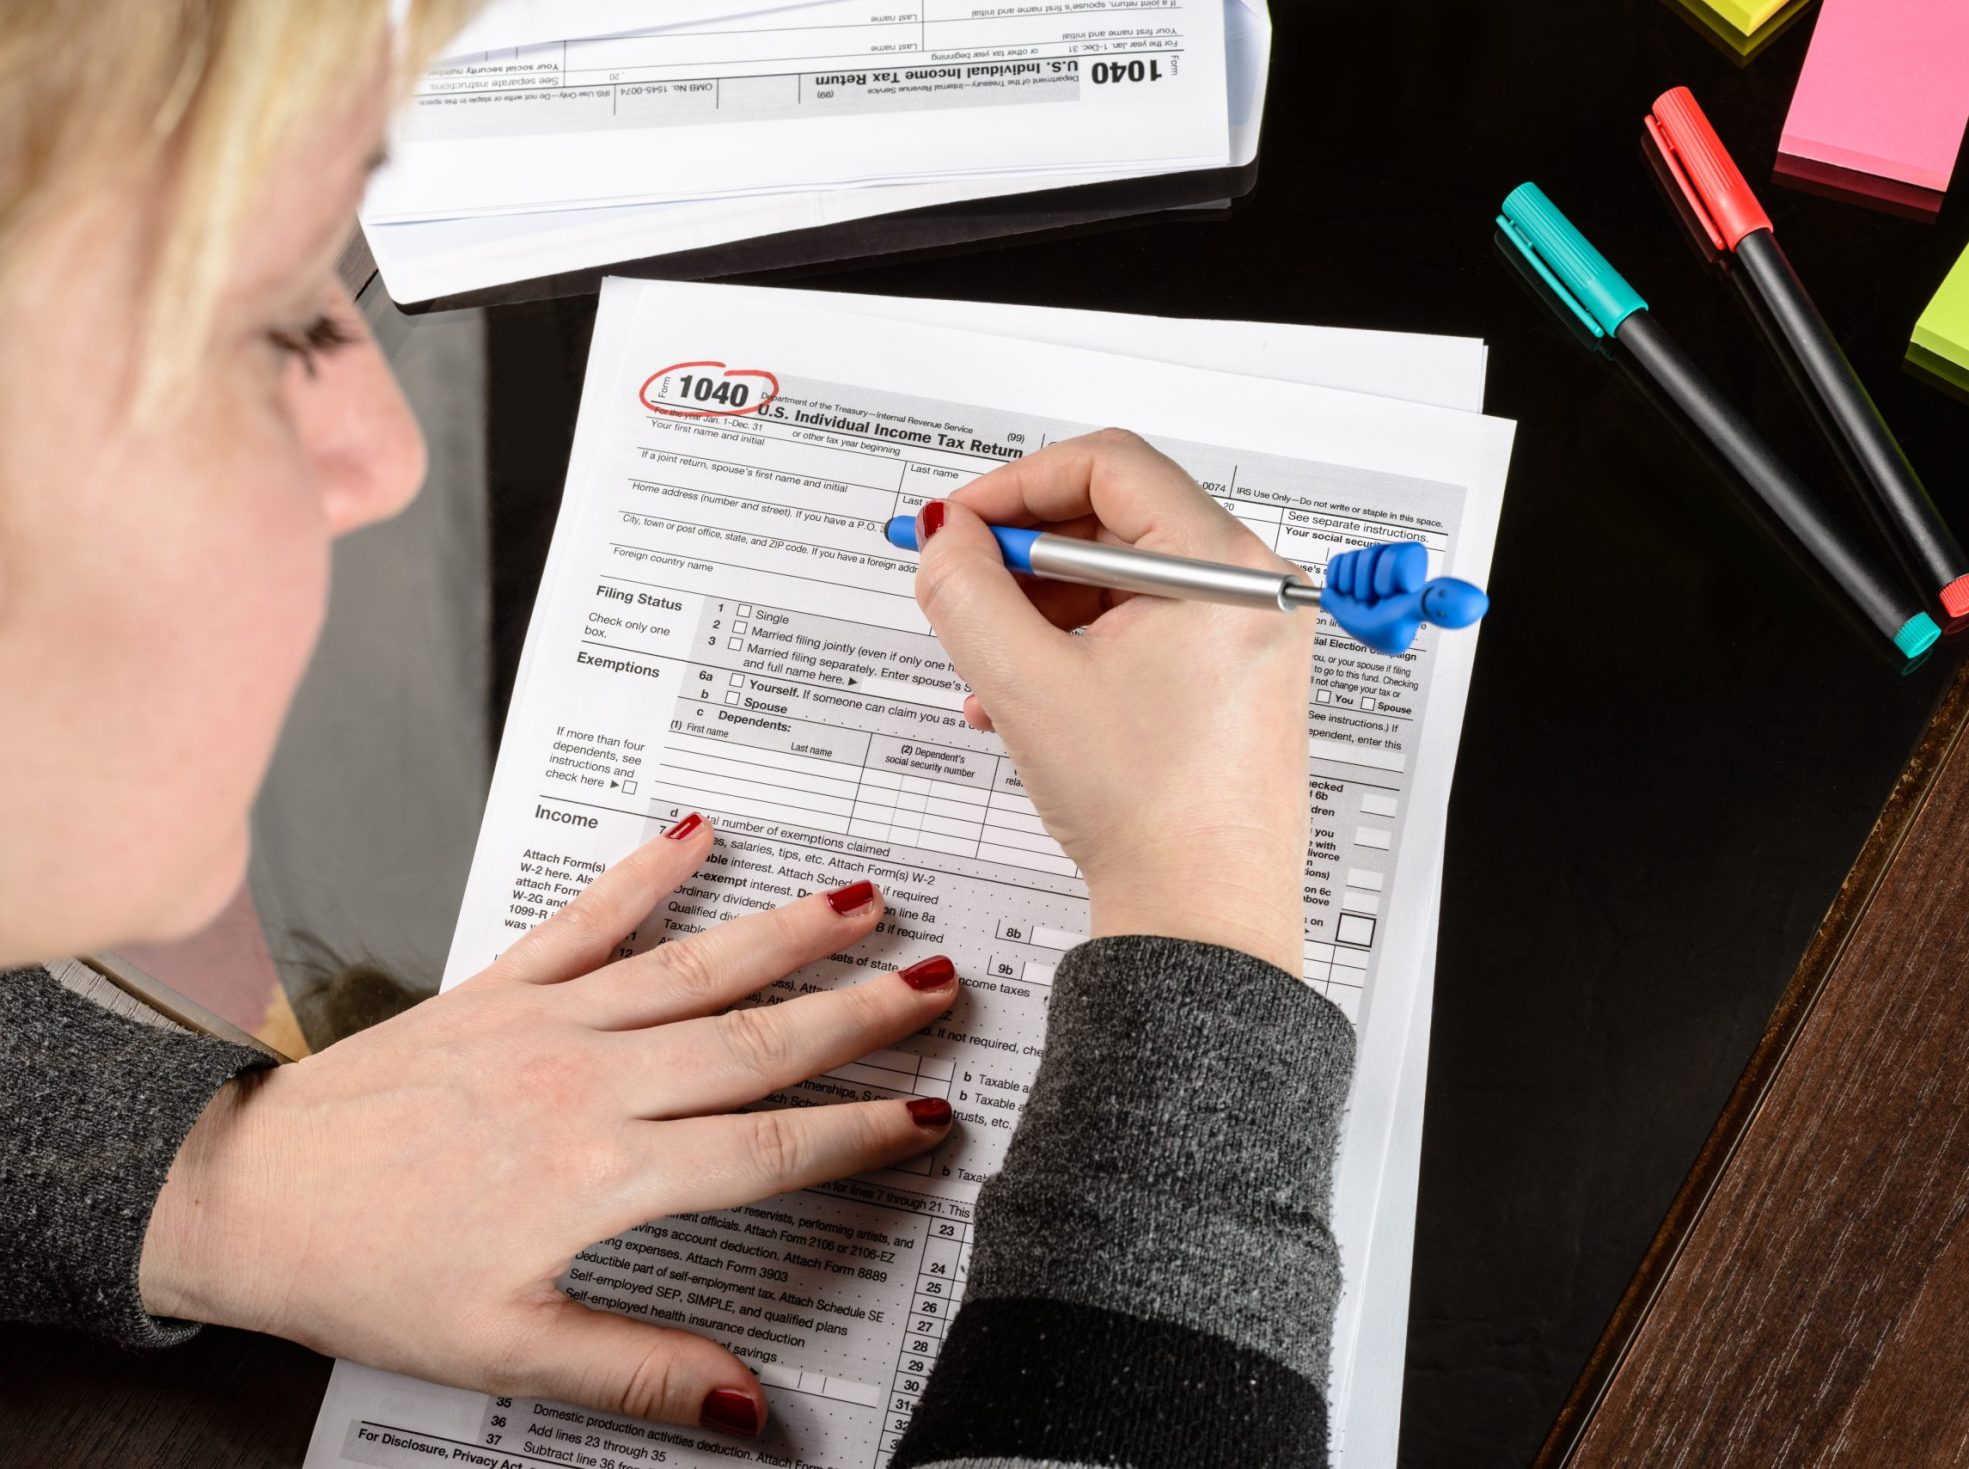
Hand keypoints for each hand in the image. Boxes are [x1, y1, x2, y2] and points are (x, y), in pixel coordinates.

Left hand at [138, 817, 957, 1439]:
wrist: (246, 1195)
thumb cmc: (365, 1275)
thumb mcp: (503, 1352)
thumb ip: (636, 1372)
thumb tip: (742, 1408)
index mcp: (598, 1177)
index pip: (764, 1151)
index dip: (856, 1135)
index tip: (925, 1119)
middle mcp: (588, 1084)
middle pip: (754, 1044)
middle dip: (860, 1014)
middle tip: (939, 984)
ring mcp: (547, 1023)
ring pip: (693, 970)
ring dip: (786, 933)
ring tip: (863, 902)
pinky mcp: (499, 987)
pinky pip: (584, 918)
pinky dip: (642, 875)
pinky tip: (692, 833)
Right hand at [911, 429, 1314, 973]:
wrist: (1200, 919)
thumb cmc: (1151, 814)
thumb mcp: (1026, 683)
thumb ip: (966, 589)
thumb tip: (948, 536)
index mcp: (1223, 567)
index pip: (1107, 463)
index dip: (1015, 485)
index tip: (961, 525)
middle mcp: (1253, 588)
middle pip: (1116, 519)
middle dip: (1025, 558)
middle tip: (965, 587)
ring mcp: (1249, 636)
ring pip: (1122, 581)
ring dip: (1042, 611)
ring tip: (990, 670)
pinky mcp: (1235, 680)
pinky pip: (1145, 629)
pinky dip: (1079, 648)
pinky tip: (1027, 699)